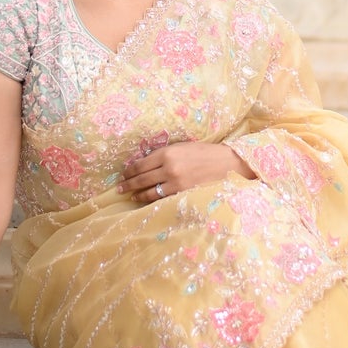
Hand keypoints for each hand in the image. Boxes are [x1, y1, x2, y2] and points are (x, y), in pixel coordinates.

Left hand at [121, 139, 253, 205]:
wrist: (228, 164)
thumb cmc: (206, 153)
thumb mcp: (183, 147)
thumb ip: (164, 154)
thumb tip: (145, 162)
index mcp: (167, 152)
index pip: (140, 164)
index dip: (129, 170)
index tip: (123, 174)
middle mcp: (169, 167)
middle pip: (141, 178)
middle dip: (128, 184)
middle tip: (119, 189)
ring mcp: (175, 182)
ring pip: (149, 191)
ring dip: (137, 194)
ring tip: (131, 196)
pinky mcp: (182, 193)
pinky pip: (162, 198)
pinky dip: (152, 200)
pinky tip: (147, 200)